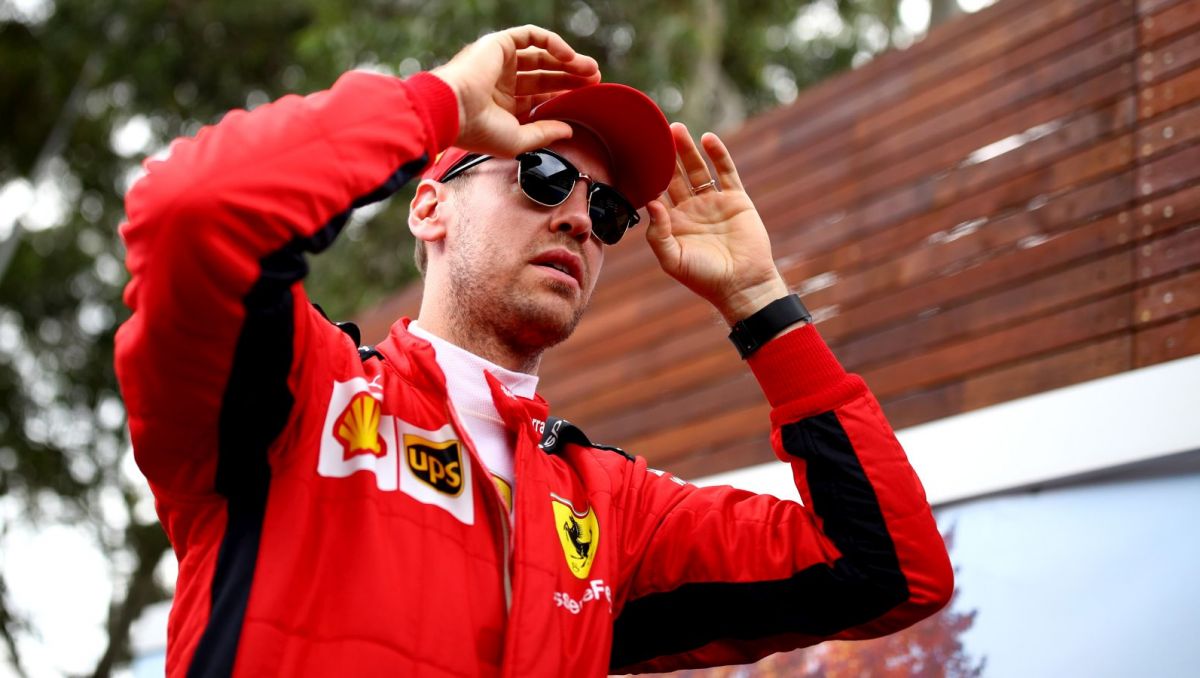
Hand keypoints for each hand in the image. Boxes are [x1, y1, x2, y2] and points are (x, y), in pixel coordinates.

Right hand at [432, 25, 599, 156]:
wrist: (453, 111)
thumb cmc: (478, 131)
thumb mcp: (518, 141)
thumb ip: (544, 134)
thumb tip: (568, 130)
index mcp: (502, 105)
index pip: (539, 97)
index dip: (563, 97)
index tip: (585, 100)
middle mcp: (500, 81)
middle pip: (544, 75)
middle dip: (571, 77)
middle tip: (594, 81)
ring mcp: (499, 61)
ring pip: (541, 55)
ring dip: (568, 60)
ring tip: (590, 69)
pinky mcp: (499, 44)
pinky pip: (531, 36)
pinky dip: (553, 43)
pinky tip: (571, 57)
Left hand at [645, 123, 789, 324]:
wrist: (742, 284)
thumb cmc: (705, 278)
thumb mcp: (673, 260)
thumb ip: (659, 233)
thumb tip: (651, 202)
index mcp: (674, 223)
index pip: (658, 193)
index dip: (649, 176)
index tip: (637, 156)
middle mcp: (692, 209)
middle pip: (676, 176)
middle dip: (666, 156)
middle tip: (656, 134)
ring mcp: (714, 202)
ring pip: (698, 170)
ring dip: (688, 150)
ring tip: (677, 129)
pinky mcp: (736, 199)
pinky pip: (726, 172)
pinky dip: (718, 155)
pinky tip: (708, 139)